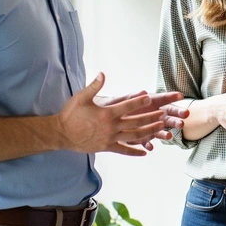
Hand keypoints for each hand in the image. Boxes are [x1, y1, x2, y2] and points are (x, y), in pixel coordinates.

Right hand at [58, 74, 185, 155]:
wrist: (61, 134)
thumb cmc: (70, 114)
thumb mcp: (81, 97)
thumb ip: (94, 86)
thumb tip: (103, 74)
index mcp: (106, 113)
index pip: (127, 106)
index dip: (139, 101)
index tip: (150, 96)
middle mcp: (111, 127)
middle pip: (136, 122)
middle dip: (151, 118)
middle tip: (163, 114)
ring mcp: (110, 138)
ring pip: (134, 136)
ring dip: (149, 132)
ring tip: (160, 128)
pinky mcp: (107, 147)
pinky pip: (124, 150)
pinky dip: (135, 151)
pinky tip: (146, 151)